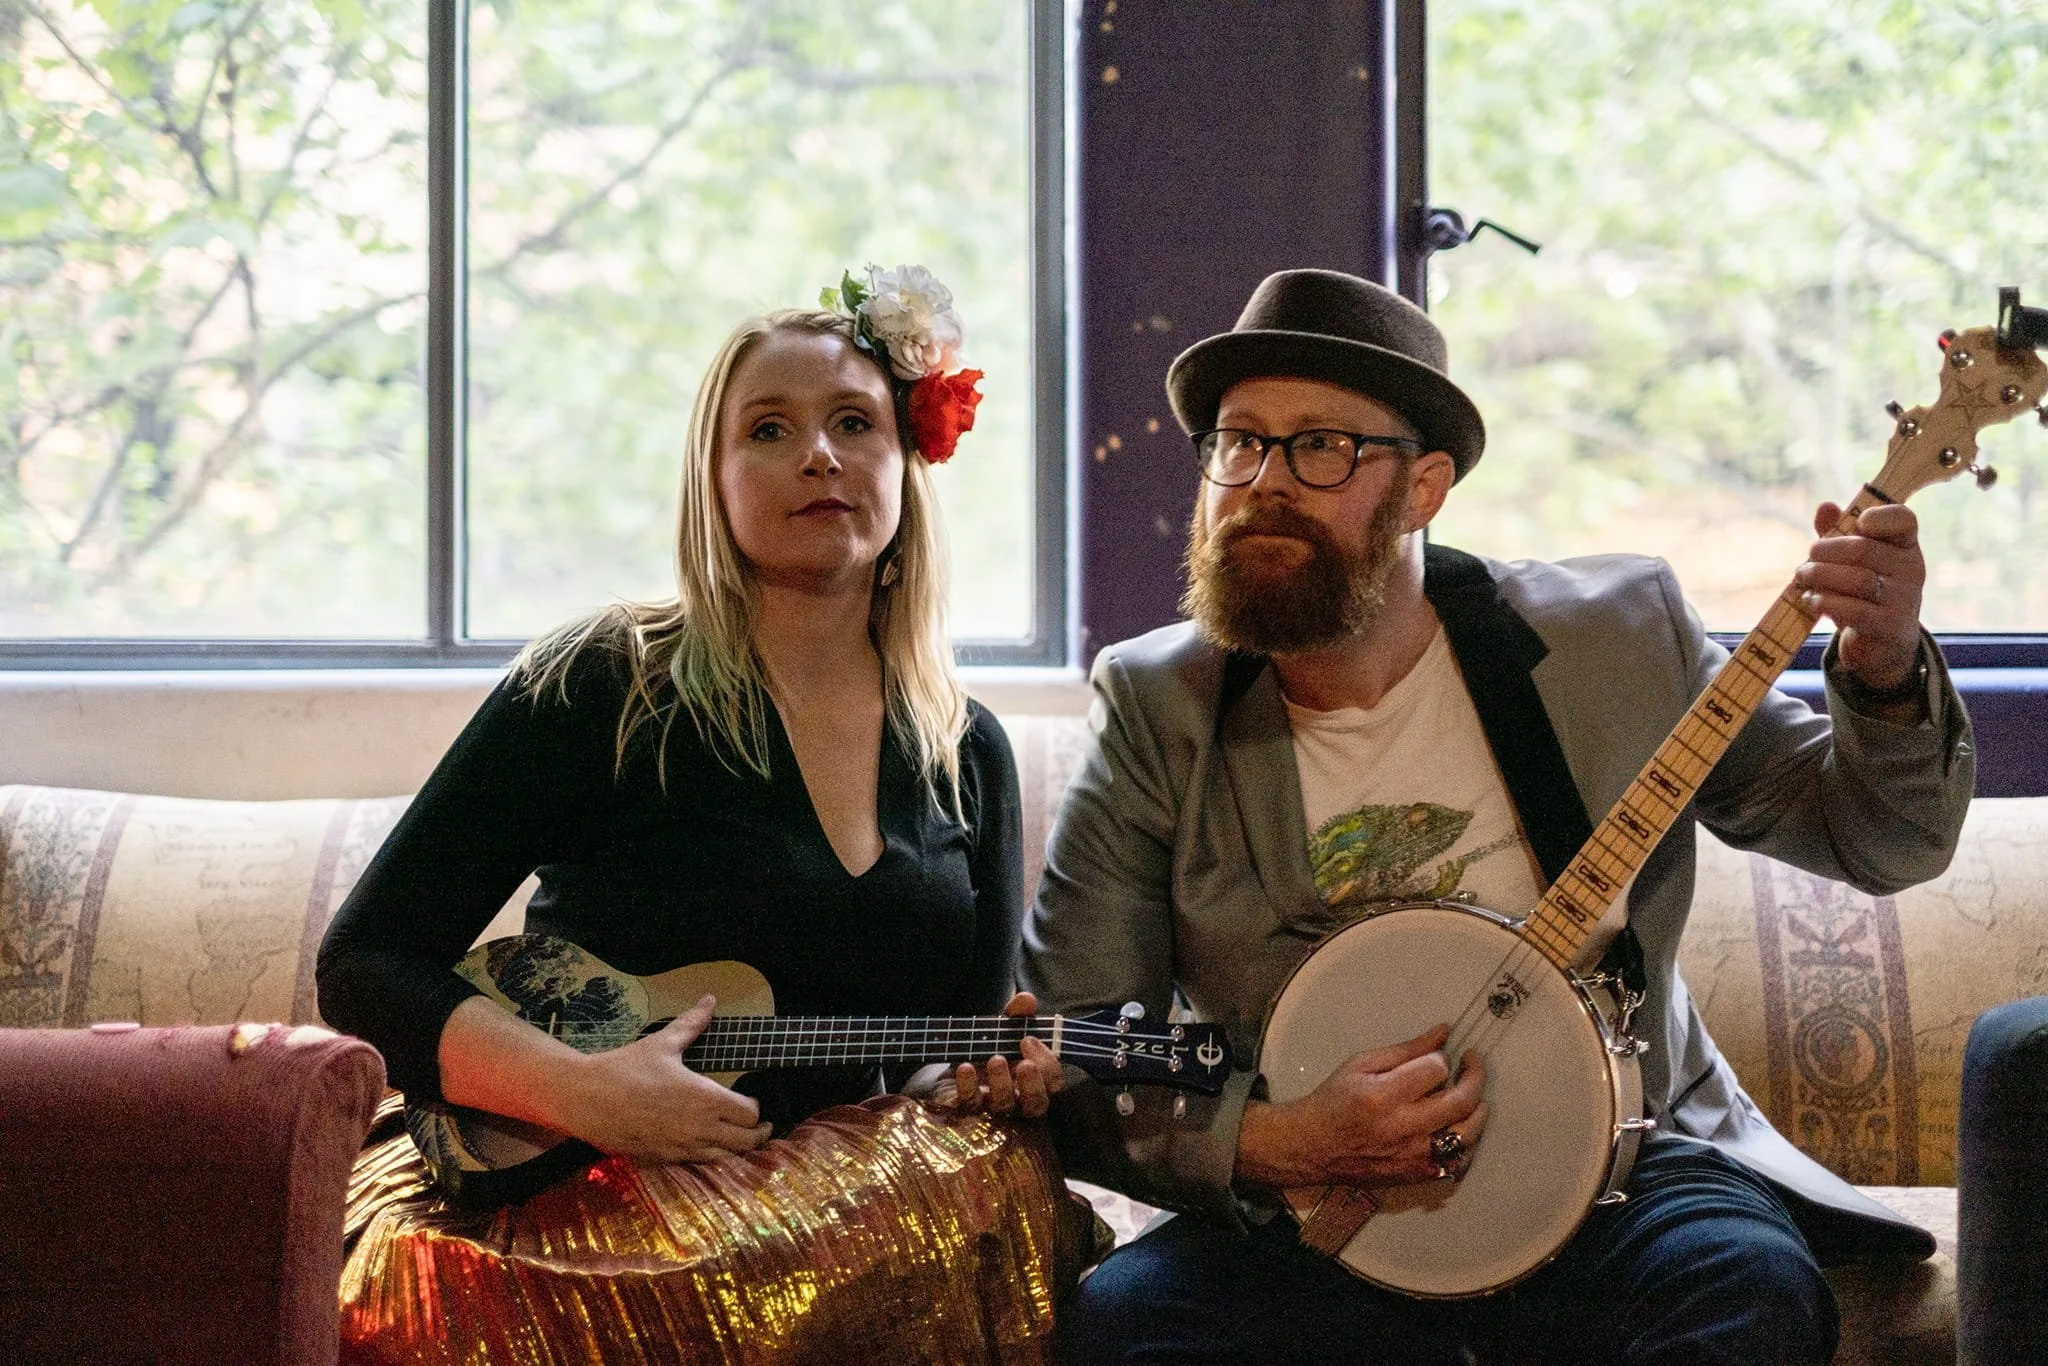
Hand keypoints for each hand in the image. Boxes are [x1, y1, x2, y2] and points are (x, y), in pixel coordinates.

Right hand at [562, 993, 772, 1162]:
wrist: (586, 1099)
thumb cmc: (626, 1068)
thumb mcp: (662, 1043)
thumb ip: (692, 1024)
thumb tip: (709, 1000)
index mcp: (705, 1099)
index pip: (749, 1114)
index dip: (755, 1108)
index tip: (751, 1101)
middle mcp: (699, 1129)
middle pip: (745, 1142)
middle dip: (756, 1134)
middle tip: (760, 1127)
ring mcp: (681, 1148)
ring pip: (724, 1158)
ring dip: (735, 1149)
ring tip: (738, 1139)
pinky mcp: (663, 1159)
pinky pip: (697, 1165)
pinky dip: (709, 1157)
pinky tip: (706, 1146)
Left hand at [923, 991, 1065, 1118]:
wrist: (954, 1061)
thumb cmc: (989, 1046)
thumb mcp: (1003, 1028)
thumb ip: (1017, 1015)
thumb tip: (1027, 999)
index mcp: (1035, 1079)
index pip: (1054, 1081)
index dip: (1048, 1064)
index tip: (1029, 1039)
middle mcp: (1019, 1097)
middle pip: (1037, 1104)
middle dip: (1033, 1083)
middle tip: (1024, 1062)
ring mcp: (993, 1106)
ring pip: (1006, 1105)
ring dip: (1002, 1082)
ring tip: (996, 1059)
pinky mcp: (967, 1107)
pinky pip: (971, 1102)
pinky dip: (968, 1085)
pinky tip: (965, 1067)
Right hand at [1235, 1023, 1487, 1190]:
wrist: (1313, 1146)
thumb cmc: (1335, 1100)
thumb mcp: (1362, 1064)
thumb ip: (1407, 1050)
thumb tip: (1444, 1033)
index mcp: (1384, 1095)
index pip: (1436, 1069)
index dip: (1442, 1058)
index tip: (1439, 1055)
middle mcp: (1403, 1128)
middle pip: (1462, 1102)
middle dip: (1475, 1076)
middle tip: (1471, 1063)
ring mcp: (1413, 1157)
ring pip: (1467, 1135)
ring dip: (1478, 1111)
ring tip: (1471, 1096)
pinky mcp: (1416, 1175)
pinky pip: (1457, 1163)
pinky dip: (1467, 1145)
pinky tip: (1459, 1128)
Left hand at [1797, 501, 1925, 692]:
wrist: (1881, 643)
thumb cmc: (1863, 592)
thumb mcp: (1852, 561)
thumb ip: (1837, 533)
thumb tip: (1825, 507)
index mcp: (1905, 545)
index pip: (1903, 519)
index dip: (1878, 516)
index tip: (1857, 524)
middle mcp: (1911, 569)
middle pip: (1863, 549)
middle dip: (1824, 552)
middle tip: (1805, 563)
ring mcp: (1904, 599)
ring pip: (1857, 579)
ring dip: (1820, 577)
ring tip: (1803, 579)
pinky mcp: (1890, 626)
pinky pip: (1854, 610)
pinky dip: (1826, 602)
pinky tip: (1811, 600)